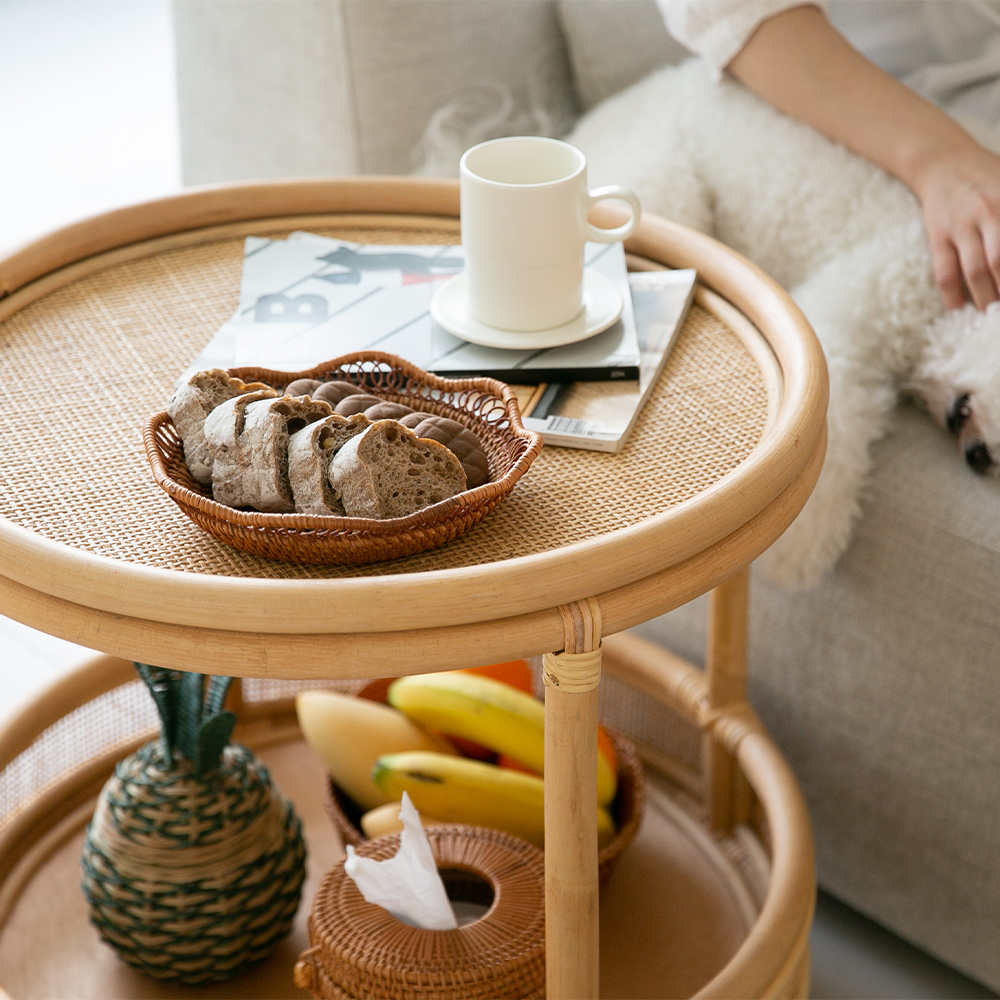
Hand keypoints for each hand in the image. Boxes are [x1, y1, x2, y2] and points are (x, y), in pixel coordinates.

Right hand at [914, 144, 999, 310]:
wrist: (943, 161)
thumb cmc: (990, 176)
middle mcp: (991, 212)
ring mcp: (962, 226)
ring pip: (976, 271)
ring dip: (986, 299)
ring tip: (992, 319)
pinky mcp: (938, 236)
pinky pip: (945, 272)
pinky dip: (953, 296)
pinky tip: (960, 311)